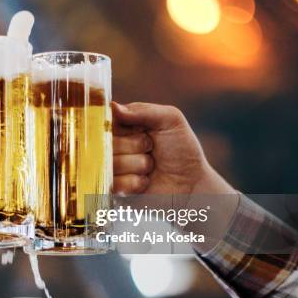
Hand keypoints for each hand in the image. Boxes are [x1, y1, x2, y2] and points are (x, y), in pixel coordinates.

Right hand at [112, 102, 233, 194]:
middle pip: (106, 141)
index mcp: (123, 124)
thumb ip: (142, 110)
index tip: (139, 129)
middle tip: (151, 148)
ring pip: (111, 163)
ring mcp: (111, 168)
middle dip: (135, 145)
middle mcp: (112, 145)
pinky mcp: (113, 189)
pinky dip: (135, 183)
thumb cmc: (182, 149)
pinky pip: (115, 183)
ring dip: (138, 165)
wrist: (192, 183)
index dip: (122, 125)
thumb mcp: (170, 120)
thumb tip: (112, 107)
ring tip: (151, 167)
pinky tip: (145, 182)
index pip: (105, 119)